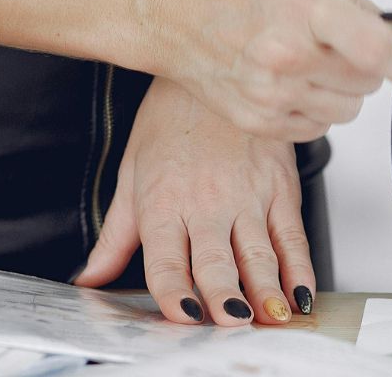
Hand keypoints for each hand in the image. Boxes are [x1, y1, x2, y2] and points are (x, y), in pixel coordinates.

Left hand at [75, 79, 311, 325]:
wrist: (212, 67)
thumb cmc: (171, 119)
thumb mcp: (132, 174)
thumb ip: (115, 236)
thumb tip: (90, 278)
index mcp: (163, 202)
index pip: (165, 259)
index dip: (173, 292)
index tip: (183, 317)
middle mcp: (206, 202)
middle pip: (215, 261)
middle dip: (224, 298)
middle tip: (231, 323)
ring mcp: (248, 195)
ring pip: (259, 254)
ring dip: (266, 290)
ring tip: (269, 317)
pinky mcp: (280, 187)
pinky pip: (292, 236)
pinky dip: (300, 269)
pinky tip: (300, 295)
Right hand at [158, 0, 391, 141]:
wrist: (179, 14)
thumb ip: (360, 2)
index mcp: (307, 8)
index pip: (377, 51)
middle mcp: (289, 55)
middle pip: (368, 83)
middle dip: (367, 65)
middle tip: (339, 44)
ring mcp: (271, 94)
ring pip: (348, 110)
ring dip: (342, 89)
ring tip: (311, 61)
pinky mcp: (259, 121)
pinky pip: (318, 128)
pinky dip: (315, 107)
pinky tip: (291, 80)